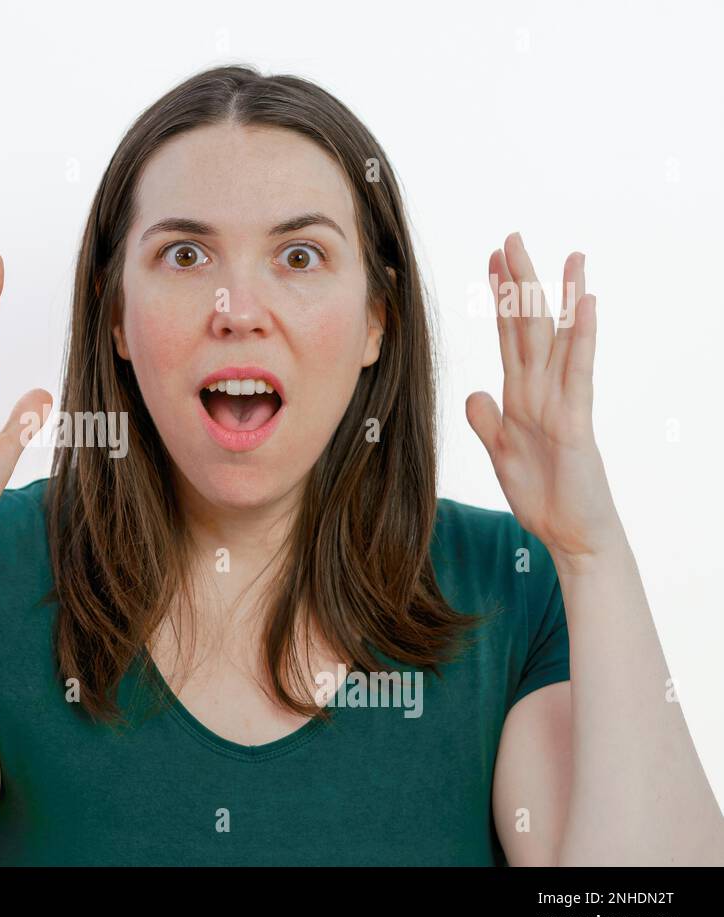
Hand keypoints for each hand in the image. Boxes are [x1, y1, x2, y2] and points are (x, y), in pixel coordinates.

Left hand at [465, 232, 622, 567]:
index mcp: (520, 396)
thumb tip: (473, 392)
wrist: (571, 535)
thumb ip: (486, 422)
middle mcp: (542, 391)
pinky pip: (579, 372)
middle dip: (521, 283)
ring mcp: (562, 402)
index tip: (491, 262)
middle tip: (513, 237)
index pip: (509, 336)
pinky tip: (587, 303)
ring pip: (559, 339)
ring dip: (562, 297)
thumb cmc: (543, 495)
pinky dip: (583, 336)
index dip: (501, 299)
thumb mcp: (500, 454)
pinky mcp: (576, 421)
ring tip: (569, 255)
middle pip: (531, 326)